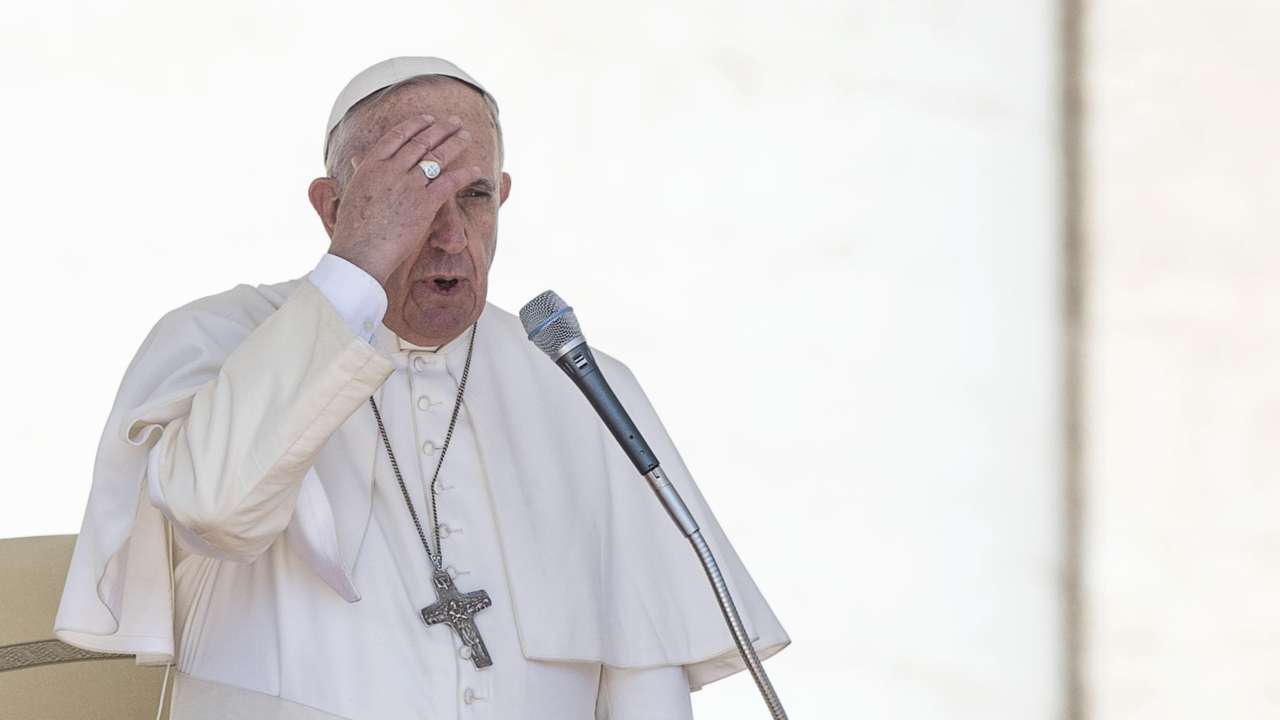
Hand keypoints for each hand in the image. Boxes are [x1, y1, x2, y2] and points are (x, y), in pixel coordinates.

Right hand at [327, 115, 481, 285]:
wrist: (359, 252)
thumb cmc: (353, 229)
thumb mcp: (353, 192)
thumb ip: (362, 173)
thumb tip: (358, 159)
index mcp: (371, 164)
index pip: (397, 135)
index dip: (416, 125)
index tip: (428, 119)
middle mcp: (391, 169)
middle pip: (421, 142)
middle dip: (441, 129)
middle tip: (455, 121)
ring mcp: (409, 185)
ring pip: (437, 156)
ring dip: (454, 143)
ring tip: (466, 135)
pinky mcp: (424, 204)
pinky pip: (449, 183)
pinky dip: (465, 174)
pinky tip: (476, 170)